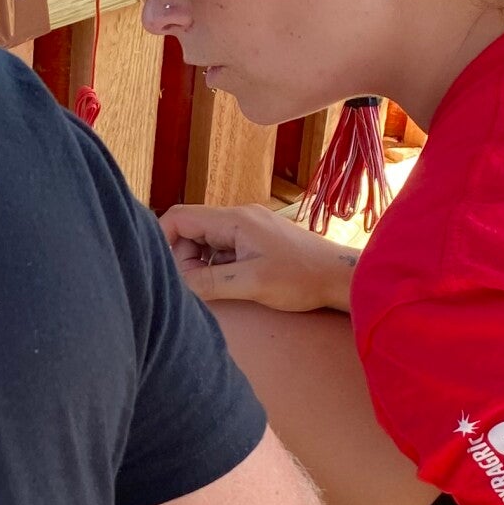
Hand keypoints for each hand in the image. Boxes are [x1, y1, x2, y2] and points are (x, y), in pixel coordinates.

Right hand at [159, 204, 357, 314]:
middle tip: (197, 286)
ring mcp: (249, 228)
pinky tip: (233, 284)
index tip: (163, 269)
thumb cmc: (302, 277)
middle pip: (190, 230)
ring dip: (201, 265)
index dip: (162, 240)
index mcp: (234, 219)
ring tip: (219, 287)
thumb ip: (209, 282)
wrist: (341, 276)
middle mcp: (239, 217)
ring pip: (206, 241)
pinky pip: (224, 248)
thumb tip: (175, 284)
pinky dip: (218, 266)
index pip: (180, 217)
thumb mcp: (251, 283)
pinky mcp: (257, 240)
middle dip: (184, 258)